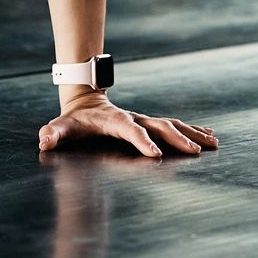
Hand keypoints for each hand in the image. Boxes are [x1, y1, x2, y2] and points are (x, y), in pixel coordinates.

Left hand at [37, 93, 217, 157]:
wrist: (84, 101)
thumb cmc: (72, 121)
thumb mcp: (60, 127)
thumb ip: (52, 133)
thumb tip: (43, 140)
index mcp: (114, 120)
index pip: (131, 131)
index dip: (142, 141)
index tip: (155, 155)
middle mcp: (134, 118)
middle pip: (160, 126)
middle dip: (178, 139)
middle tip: (197, 152)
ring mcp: (144, 119)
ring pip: (172, 124)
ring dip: (192, 134)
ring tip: (214, 143)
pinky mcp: (149, 123)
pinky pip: (174, 126)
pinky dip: (193, 130)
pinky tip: (209, 136)